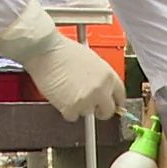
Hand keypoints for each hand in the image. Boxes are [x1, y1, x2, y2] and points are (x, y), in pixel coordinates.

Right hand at [0, 0, 124, 120]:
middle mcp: (101, 89)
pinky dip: (66, 110)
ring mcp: (87, 100)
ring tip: (68, 91)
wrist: (46, 51)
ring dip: (79, 107)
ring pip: (87, 113)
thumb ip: (100, 77)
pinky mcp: (72, 108)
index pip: (120, 96)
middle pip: (108, 111)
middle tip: (90, 105)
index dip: (115, 102)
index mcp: (108, 76)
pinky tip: (61, 96)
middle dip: (100, 110)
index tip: (112, 105)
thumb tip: (103, 89)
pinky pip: (72, 116)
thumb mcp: (92, 60)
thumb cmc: (64, 51)